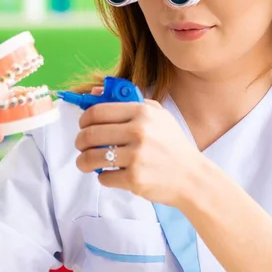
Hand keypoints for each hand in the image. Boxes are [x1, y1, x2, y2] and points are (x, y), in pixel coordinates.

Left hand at [74, 99, 202, 206]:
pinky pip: (104, 177)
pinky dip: (103, 177)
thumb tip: (95, 92)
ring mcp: (136, 156)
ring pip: (91, 158)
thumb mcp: (158, 116)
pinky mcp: (134, 178)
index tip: (83, 125)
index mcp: (143, 113)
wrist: (191, 177)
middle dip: (80, 142)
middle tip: (82, 146)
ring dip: (83, 161)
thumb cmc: (172, 145)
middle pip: (89, 135)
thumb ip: (129, 102)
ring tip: (86, 163)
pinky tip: (112, 174)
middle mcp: (139, 132)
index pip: (97, 112)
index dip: (84, 119)